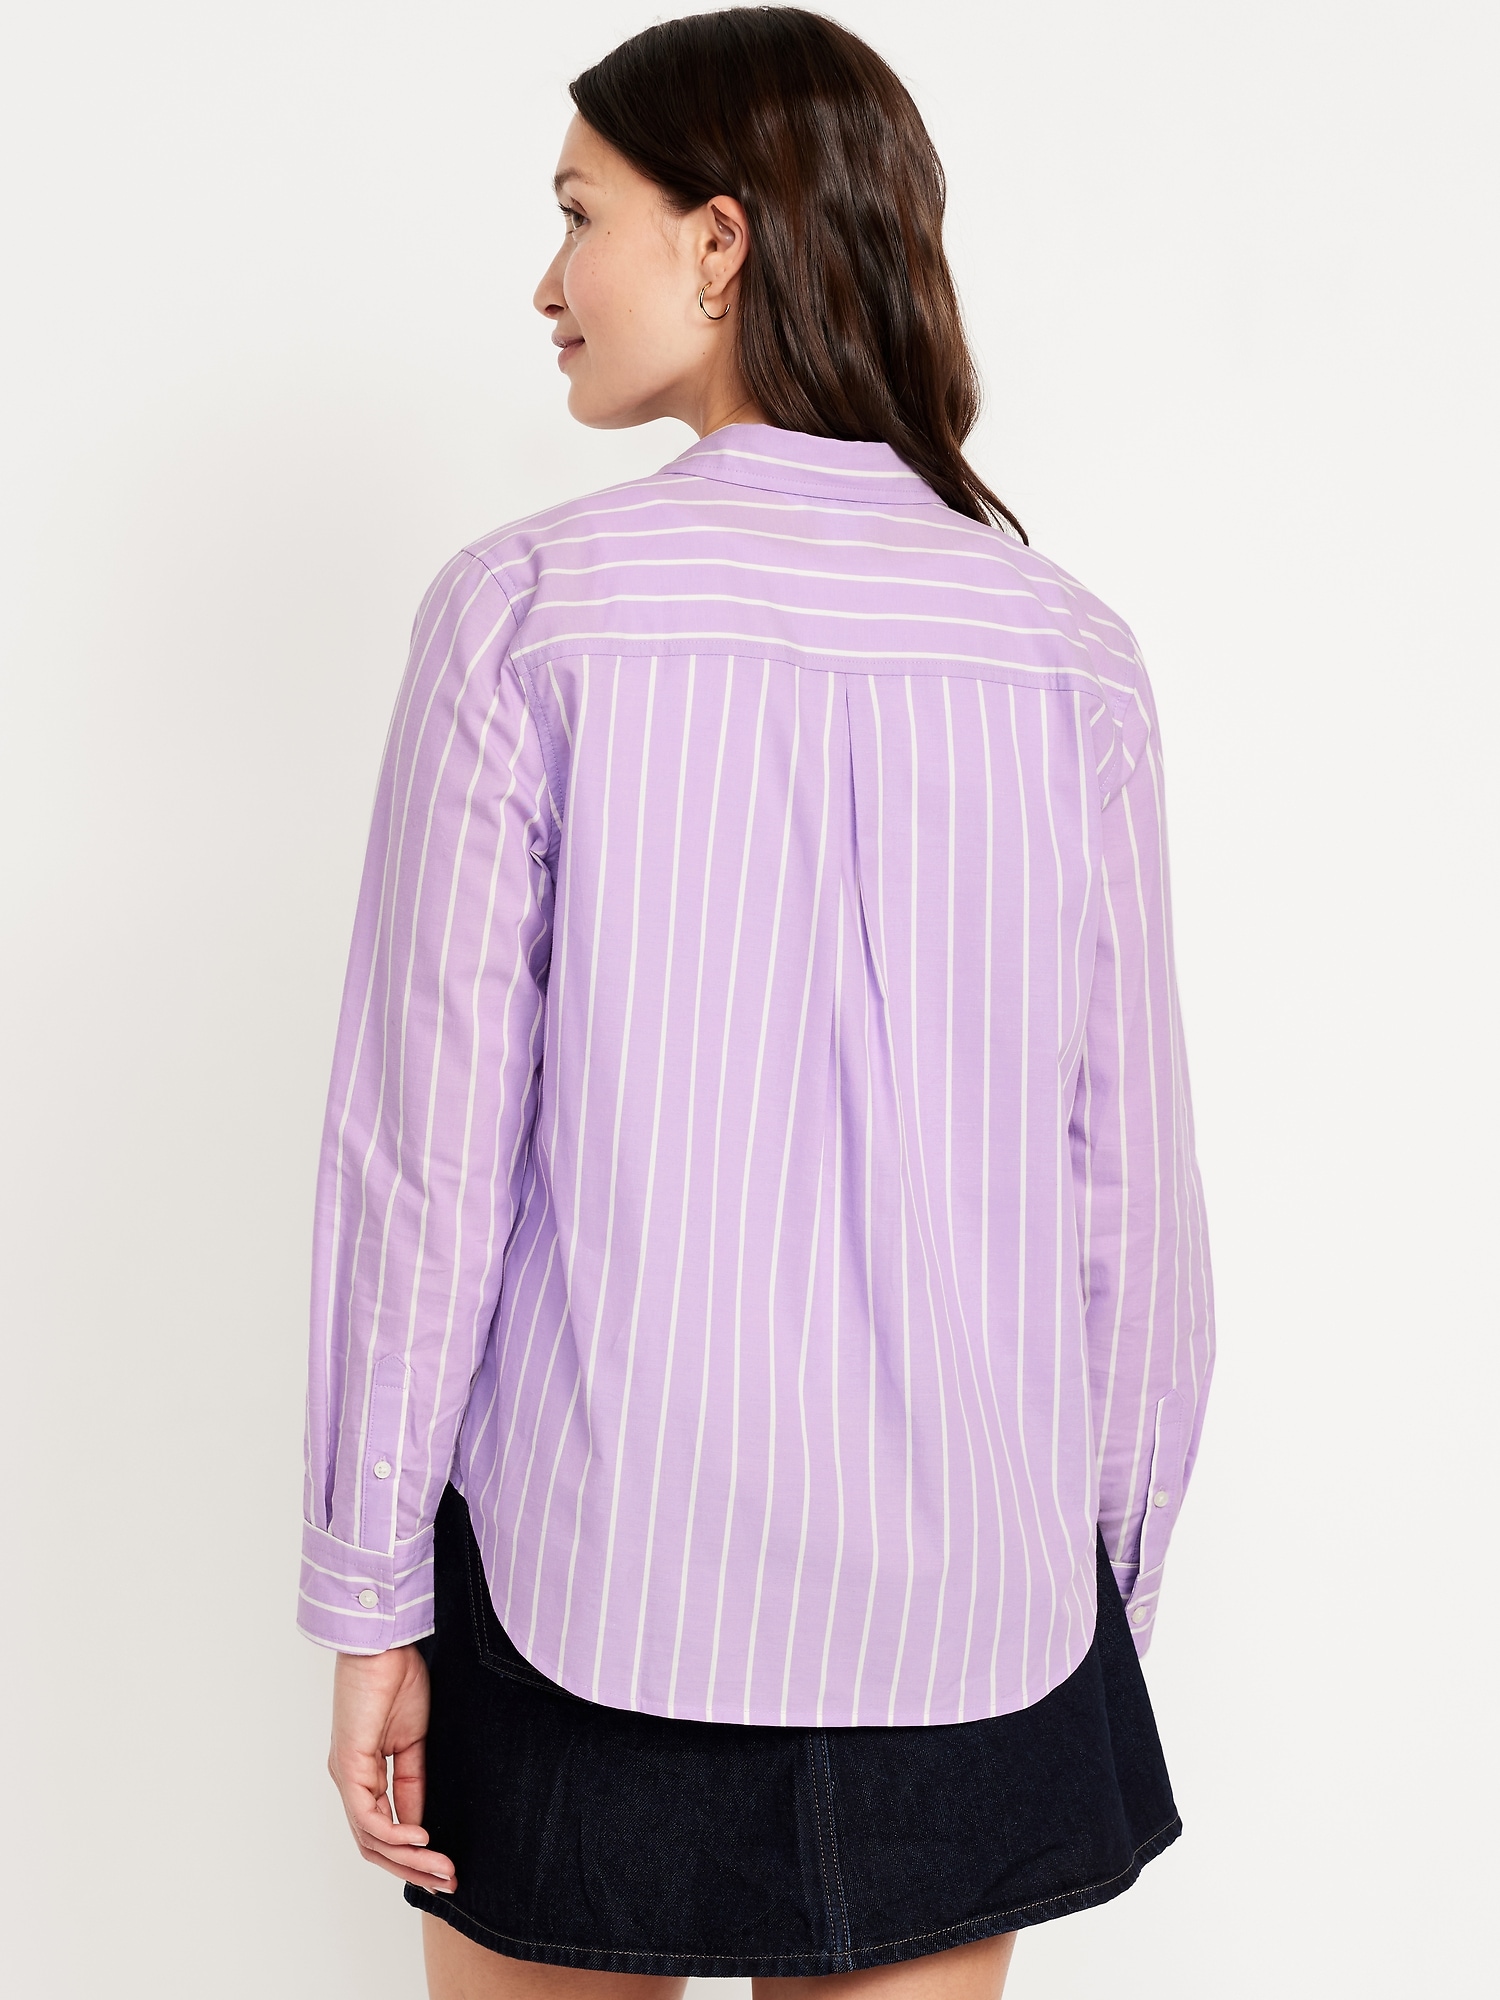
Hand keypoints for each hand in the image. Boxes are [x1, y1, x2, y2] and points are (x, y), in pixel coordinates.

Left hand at [328, 1644, 455, 1892]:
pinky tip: (421, 1839)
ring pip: (370, 1839)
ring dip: (408, 1860)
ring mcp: (346, 1775)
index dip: (415, 1856)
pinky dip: (394, 1834)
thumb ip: (413, 1782)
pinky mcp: (348, 1764)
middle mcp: (350, 1780)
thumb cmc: (398, 1677)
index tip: (448, 1870)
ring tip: (442, 1868)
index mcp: (365, 1773)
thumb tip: (420, 1824)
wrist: (385, 1642)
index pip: (384, 1830)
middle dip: (412, 1870)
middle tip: (448, 1883)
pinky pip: (368, 1815)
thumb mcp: (414, 1741)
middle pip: (374, 1845)